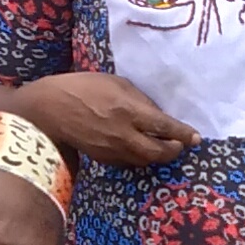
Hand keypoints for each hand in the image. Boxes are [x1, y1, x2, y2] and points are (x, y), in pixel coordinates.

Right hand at [19, 71, 194, 167]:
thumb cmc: (82, 88)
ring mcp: (113, 150)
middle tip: (181, 144)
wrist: (49, 110)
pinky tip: (141, 148)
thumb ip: (139, 100)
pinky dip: (140, 157)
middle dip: (174, 150)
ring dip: (158, 155)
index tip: (196, 137)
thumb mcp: (115, 82)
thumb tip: (157, 115)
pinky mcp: (104, 159)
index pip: (164, 127)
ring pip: (145, 160)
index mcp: (128, 111)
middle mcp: (123, 135)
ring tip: (164, 146)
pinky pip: (129, 161)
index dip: (183, 134)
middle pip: (159, 152)